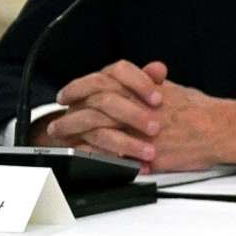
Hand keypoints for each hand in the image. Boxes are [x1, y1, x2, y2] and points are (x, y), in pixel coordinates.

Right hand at [29, 59, 166, 161]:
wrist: (94, 132)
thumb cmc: (125, 110)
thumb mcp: (139, 96)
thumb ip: (148, 81)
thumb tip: (158, 68)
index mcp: (105, 81)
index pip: (119, 71)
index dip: (139, 82)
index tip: (158, 98)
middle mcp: (88, 99)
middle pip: (105, 100)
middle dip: (132, 114)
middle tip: (156, 128)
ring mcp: (78, 121)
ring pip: (97, 130)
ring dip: (126, 143)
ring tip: (150, 153)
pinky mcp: (76, 144)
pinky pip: (89, 153)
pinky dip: (114, 160)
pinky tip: (136, 167)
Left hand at [32, 62, 235, 170]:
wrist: (222, 130)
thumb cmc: (201, 110)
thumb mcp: (172, 88)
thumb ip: (149, 83)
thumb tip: (142, 75)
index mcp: (139, 90)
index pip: (97, 83)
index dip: (76, 89)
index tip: (65, 96)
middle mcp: (135, 109)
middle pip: (90, 109)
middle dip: (69, 118)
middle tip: (56, 125)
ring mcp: (140, 133)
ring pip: (97, 133)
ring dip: (76, 139)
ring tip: (64, 144)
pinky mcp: (147, 154)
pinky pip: (114, 157)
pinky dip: (96, 157)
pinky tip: (85, 158)